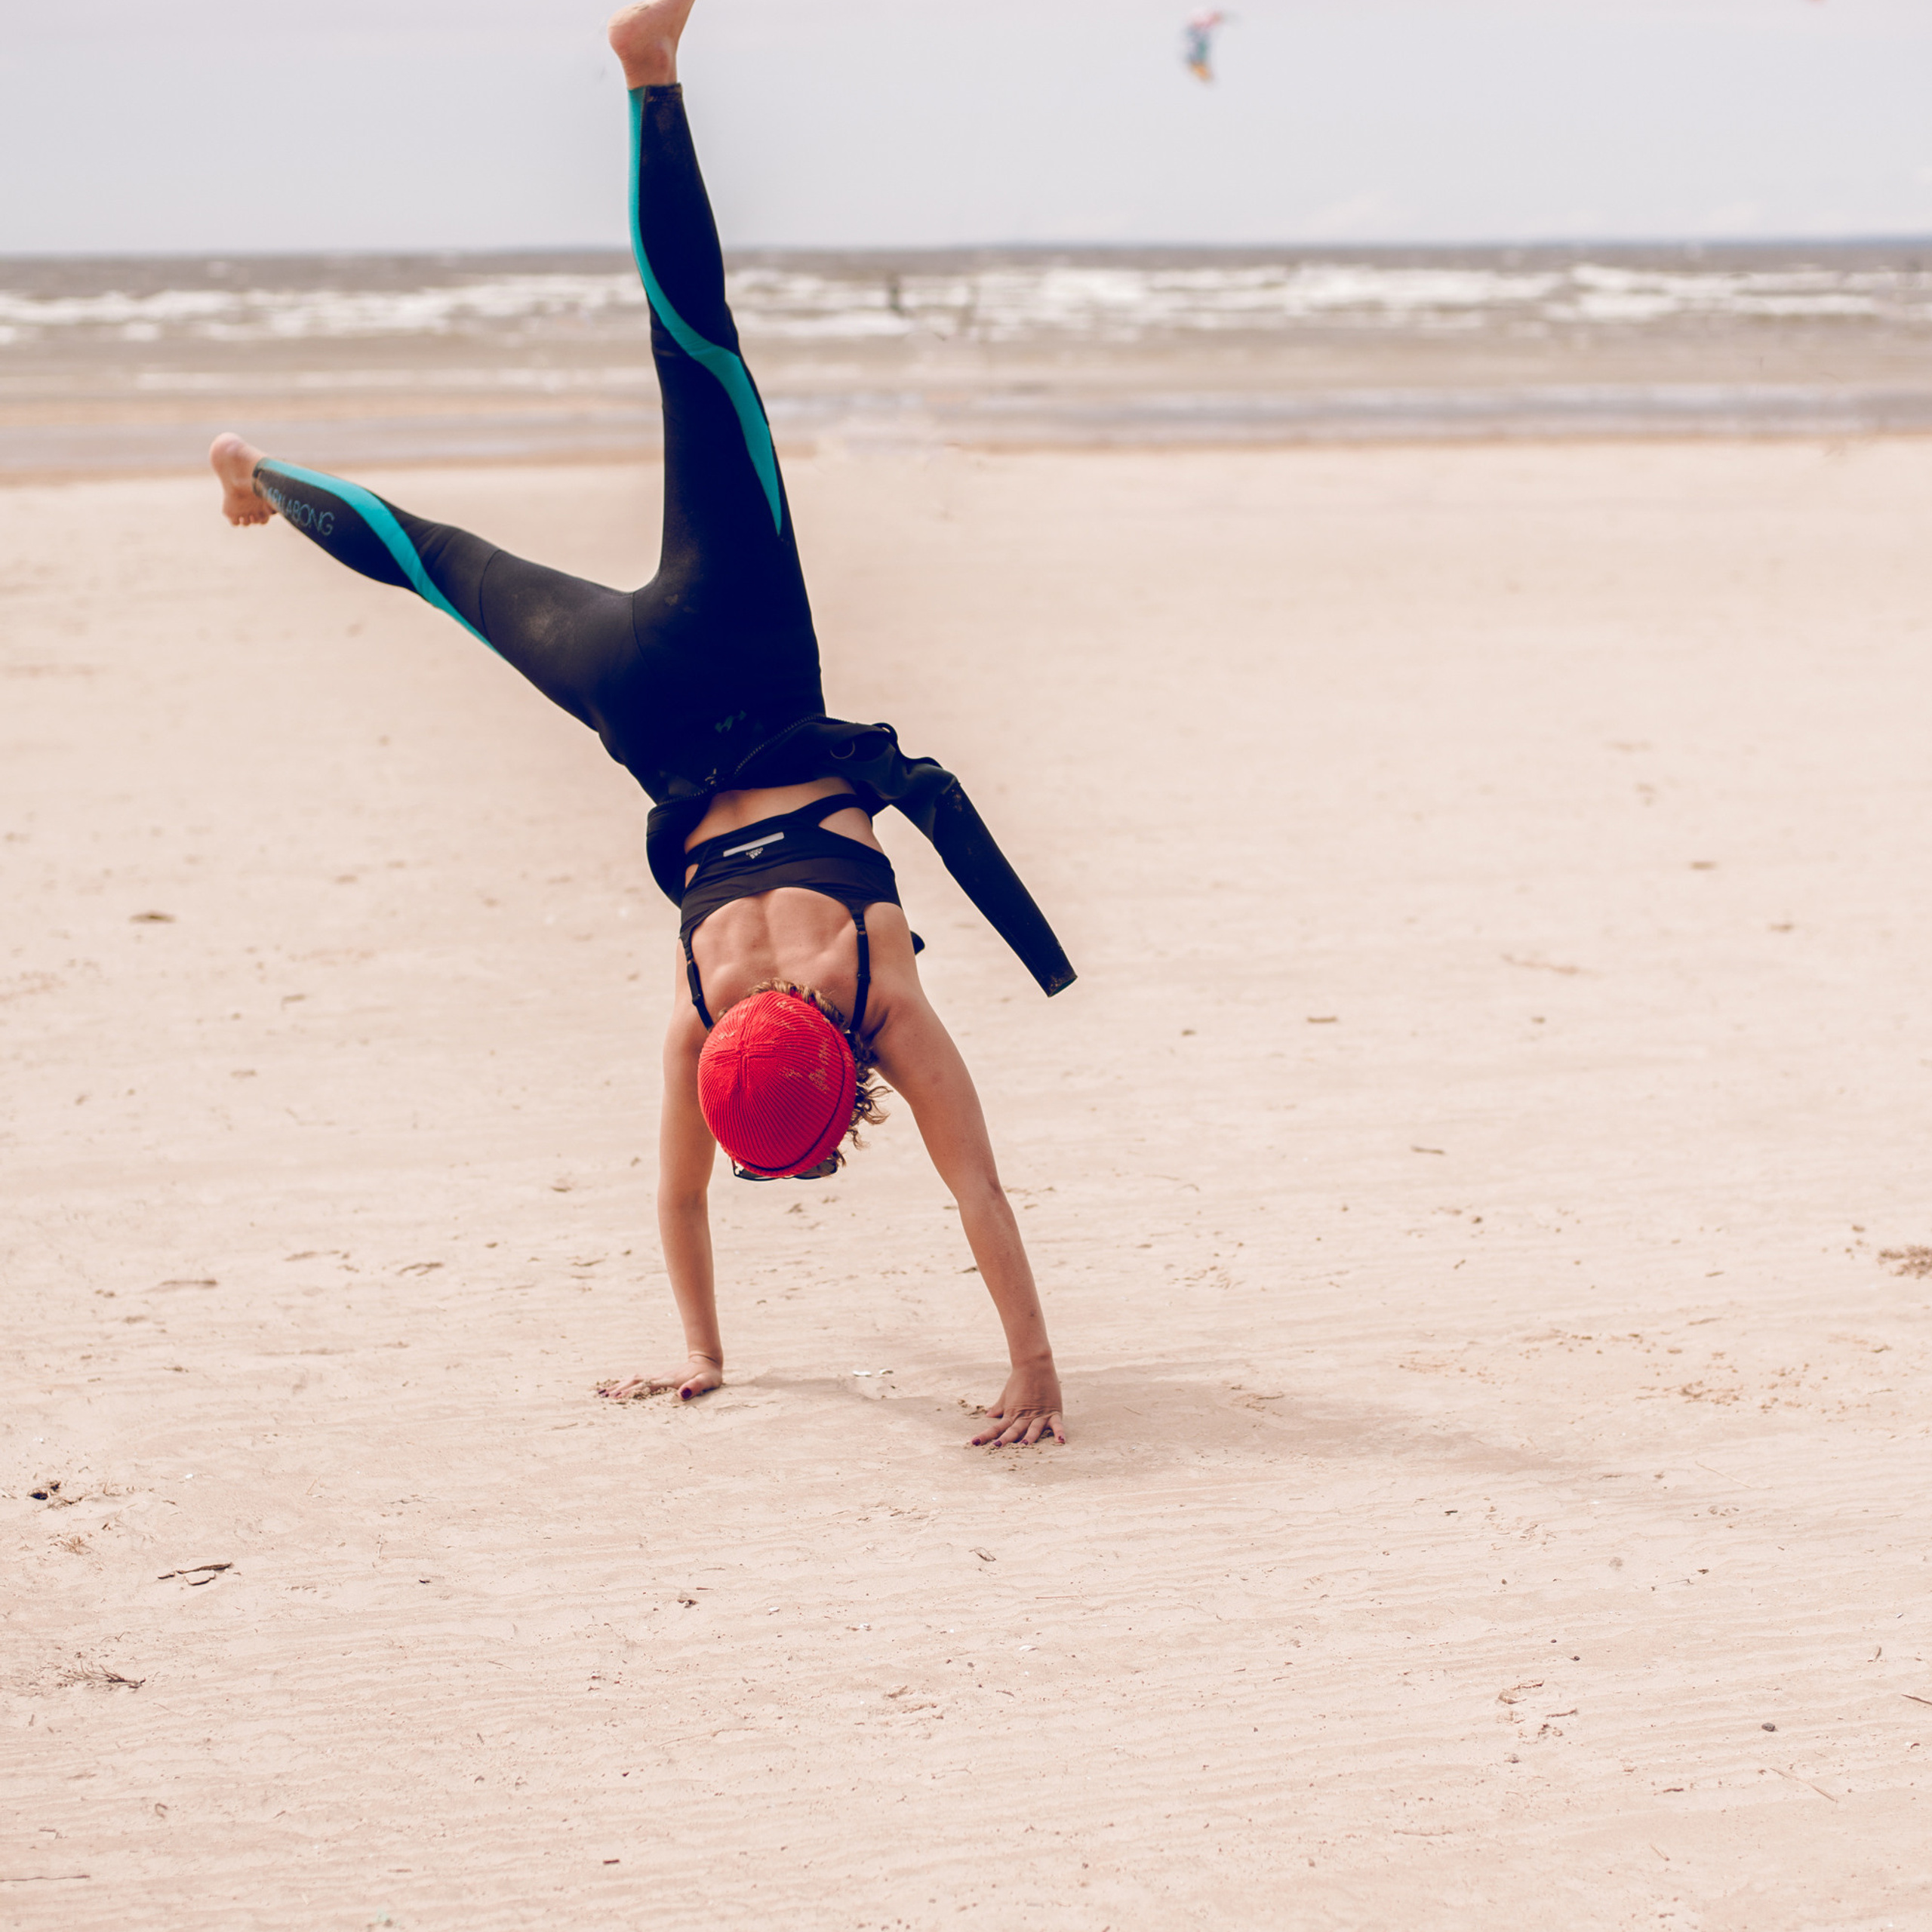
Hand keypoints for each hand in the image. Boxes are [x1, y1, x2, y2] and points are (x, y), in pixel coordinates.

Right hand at [597, 1354, 721, 1402]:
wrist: (707, 1362)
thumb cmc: (708, 1376)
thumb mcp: (706, 1382)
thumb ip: (695, 1387)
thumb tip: (682, 1394)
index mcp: (667, 1379)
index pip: (645, 1386)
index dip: (631, 1392)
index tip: (615, 1399)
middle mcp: (659, 1376)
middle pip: (634, 1381)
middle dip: (618, 1389)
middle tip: (601, 1398)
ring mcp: (658, 1376)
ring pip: (633, 1379)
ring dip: (618, 1386)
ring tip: (602, 1393)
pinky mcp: (658, 1377)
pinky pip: (638, 1380)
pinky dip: (625, 1384)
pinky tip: (617, 1389)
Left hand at [970, 1362, 1065, 1446]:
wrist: (1034, 1363)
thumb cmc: (1019, 1378)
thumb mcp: (1007, 1394)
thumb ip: (999, 1407)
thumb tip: (988, 1415)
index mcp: (1011, 1414)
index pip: (996, 1428)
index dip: (985, 1436)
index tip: (973, 1443)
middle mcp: (1024, 1416)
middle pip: (1013, 1431)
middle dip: (1005, 1439)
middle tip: (997, 1447)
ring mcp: (1039, 1415)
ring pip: (1033, 1429)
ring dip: (1028, 1438)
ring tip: (1024, 1446)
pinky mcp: (1053, 1411)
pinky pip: (1056, 1425)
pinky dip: (1059, 1432)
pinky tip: (1061, 1441)